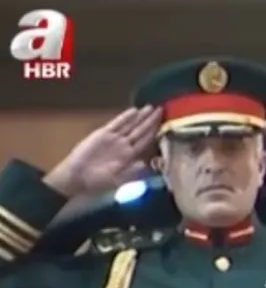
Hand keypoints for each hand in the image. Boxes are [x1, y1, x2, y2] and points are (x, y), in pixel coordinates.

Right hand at [43, 106, 161, 197]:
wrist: (79, 176)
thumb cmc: (99, 180)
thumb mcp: (118, 178)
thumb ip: (131, 171)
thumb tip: (144, 164)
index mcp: (131, 156)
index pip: (146, 141)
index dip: (155, 132)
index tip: (165, 124)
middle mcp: (125, 145)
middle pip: (140, 130)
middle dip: (150, 120)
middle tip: (161, 109)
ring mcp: (114, 138)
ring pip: (130, 125)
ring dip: (140, 117)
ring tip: (150, 108)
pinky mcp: (103, 134)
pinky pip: (116, 124)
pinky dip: (125, 118)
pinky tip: (133, 111)